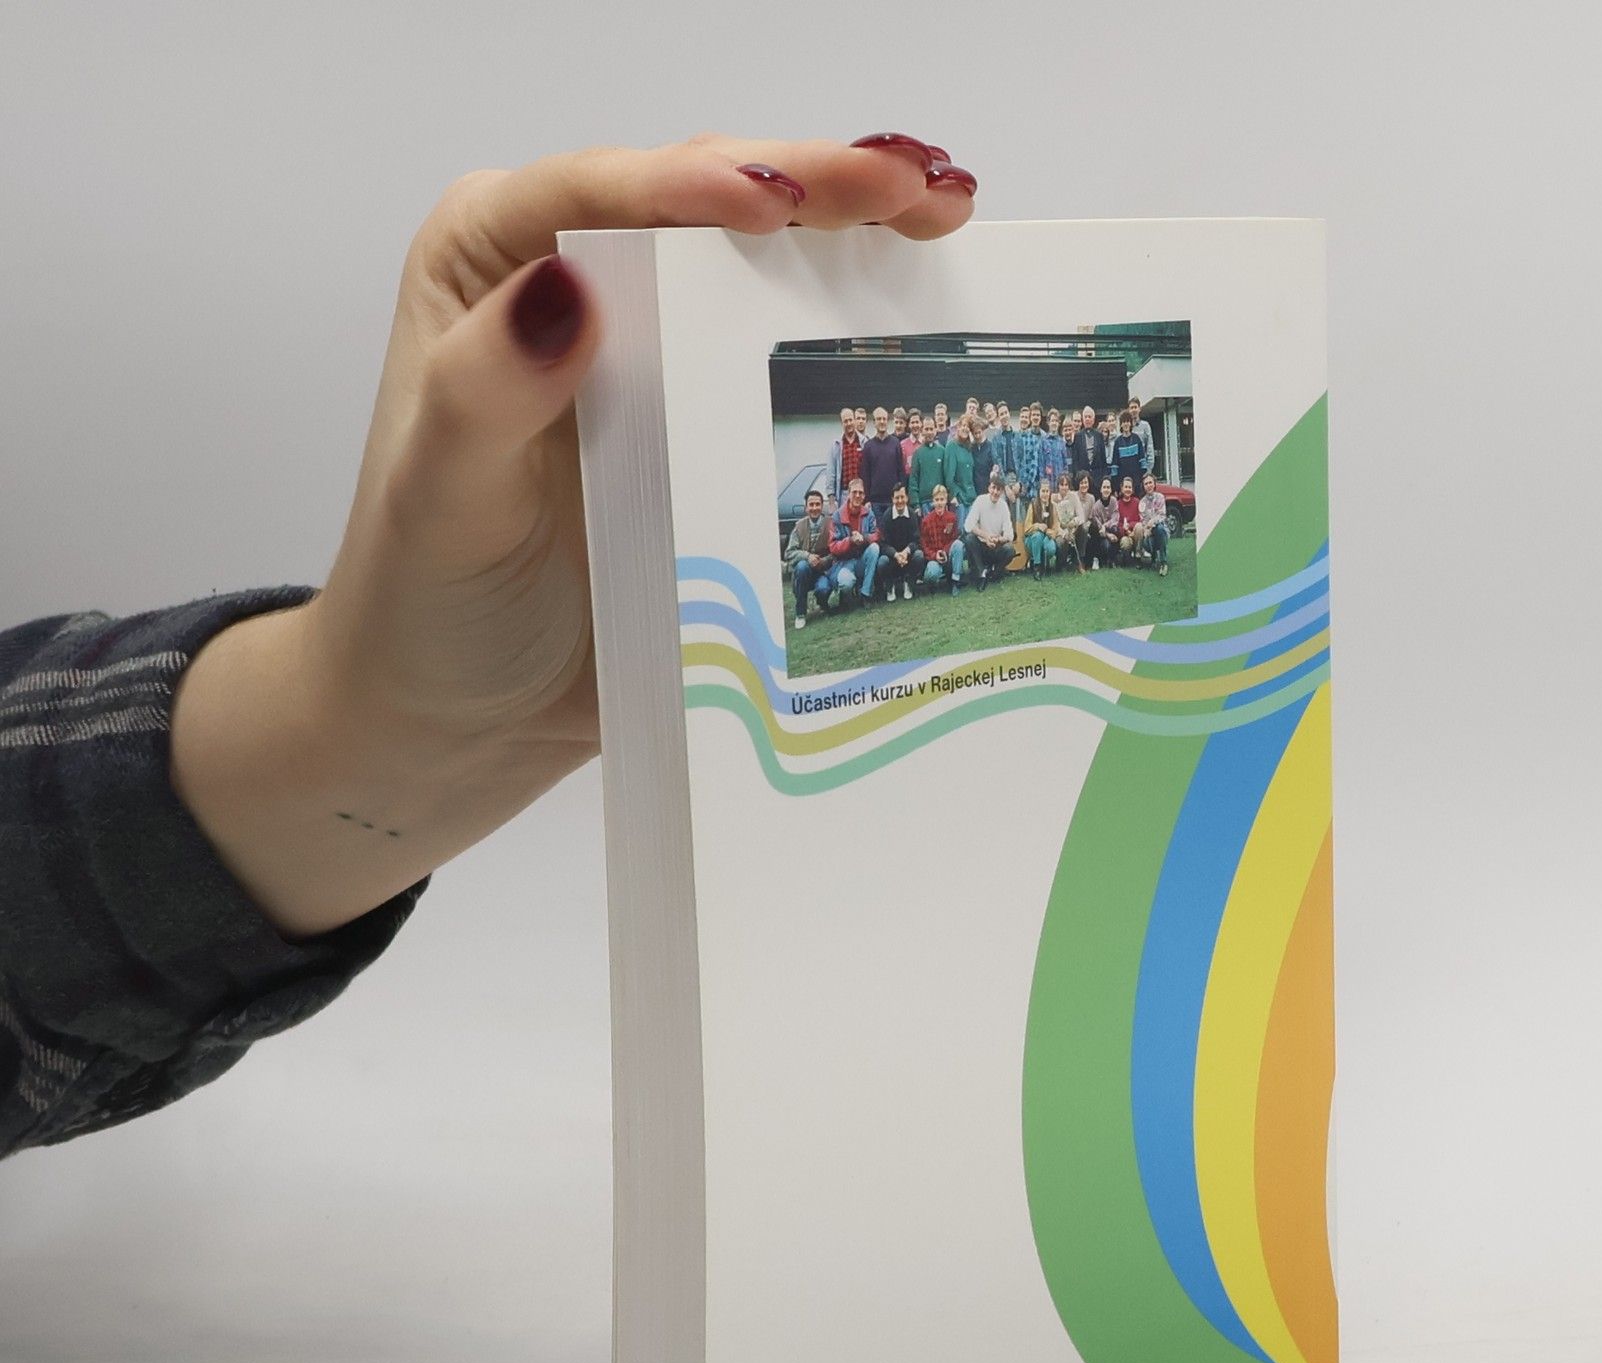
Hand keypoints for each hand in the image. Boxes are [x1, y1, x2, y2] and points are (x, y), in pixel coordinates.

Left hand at [171, 134, 973, 937]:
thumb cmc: (428, 600)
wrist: (465, 712)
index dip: (699, 185)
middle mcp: (581, 282)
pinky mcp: (710, 426)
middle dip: (816, 185)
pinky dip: (861, 343)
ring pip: (765, 272)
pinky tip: (931, 320)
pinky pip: (792, 370)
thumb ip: (485, 394)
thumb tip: (564, 296)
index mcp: (498, 260)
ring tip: (946, 217)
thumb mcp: (442, 498)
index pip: (603, 194)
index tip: (784, 203)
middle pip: (707, 206)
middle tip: (916, 186)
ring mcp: (658, 355)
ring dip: (860, 243)